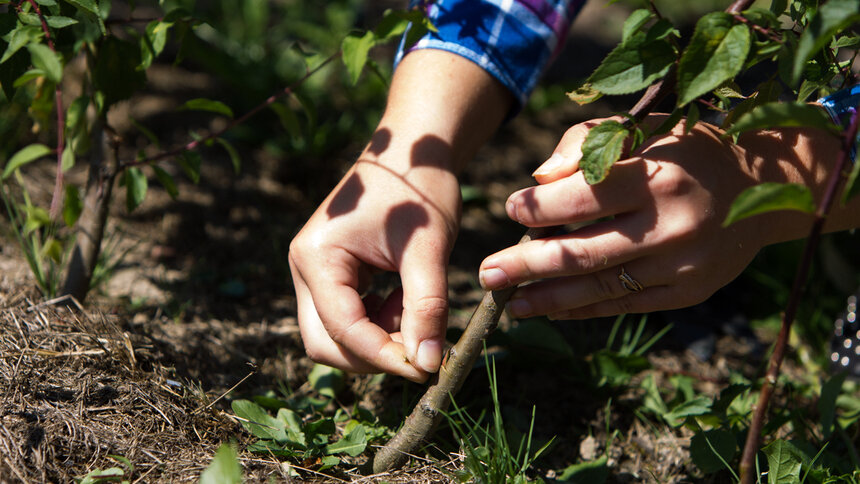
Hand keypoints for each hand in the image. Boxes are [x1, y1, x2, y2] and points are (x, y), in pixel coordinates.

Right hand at [289, 145, 459, 381]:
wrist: (413, 152)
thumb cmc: (419, 190)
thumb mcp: (427, 248)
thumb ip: (426, 307)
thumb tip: (426, 364)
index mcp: (317, 257)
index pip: (342, 328)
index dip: (383, 355)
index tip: (426, 368)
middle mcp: (304, 268)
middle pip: (325, 343)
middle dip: (372, 354)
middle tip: (420, 349)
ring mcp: (315, 273)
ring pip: (337, 335)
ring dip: (379, 338)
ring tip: (417, 308)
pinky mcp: (332, 276)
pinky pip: (349, 318)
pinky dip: (380, 322)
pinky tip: (407, 298)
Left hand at [478, 115, 831, 319]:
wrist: (760, 188)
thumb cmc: (682, 150)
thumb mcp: (641, 129)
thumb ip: (586, 144)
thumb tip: (538, 179)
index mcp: (656, 176)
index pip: (583, 197)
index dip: (539, 208)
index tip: (510, 210)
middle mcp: (670, 225)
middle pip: (582, 252)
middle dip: (527, 265)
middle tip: (487, 273)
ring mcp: (680, 265)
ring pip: (599, 287)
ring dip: (547, 298)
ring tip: (509, 302)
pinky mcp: (686, 292)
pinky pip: (624, 306)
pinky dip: (582, 309)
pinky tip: (548, 309)